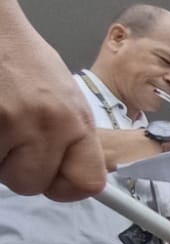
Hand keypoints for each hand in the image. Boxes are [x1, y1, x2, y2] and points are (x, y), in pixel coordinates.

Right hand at [0, 10, 105, 199]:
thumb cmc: (22, 57)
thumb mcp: (65, 97)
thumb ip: (73, 139)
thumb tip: (78, 178)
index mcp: (76, 120)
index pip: (87, 183)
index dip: (67, 187)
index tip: (56, 181)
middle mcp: (47, 124)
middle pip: (33, 185)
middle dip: (20, 170)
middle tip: (14, 140)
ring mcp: (10, 123)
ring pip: (2, 173)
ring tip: (2, 119)